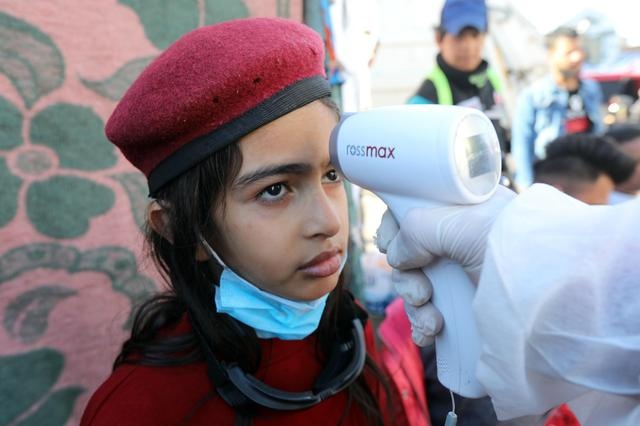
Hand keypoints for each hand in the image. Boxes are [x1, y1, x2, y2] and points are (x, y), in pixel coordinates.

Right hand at [376, 185, 515, 345]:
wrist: (550, 296)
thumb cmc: (511, 246)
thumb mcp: (458, 224)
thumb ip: (415, 229)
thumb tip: (396, 255)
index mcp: (461, 212)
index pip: (412, 214)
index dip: (395, 230)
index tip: (391, 245)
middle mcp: (459, 242)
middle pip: (408, 256)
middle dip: (407, 279)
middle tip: (422, 293)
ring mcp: (462, 276)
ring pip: (415, 288)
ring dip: (415, 307)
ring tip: (432, 322)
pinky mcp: (467, 308)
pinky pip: (430, 314)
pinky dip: (423, 326)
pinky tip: (429, 336)